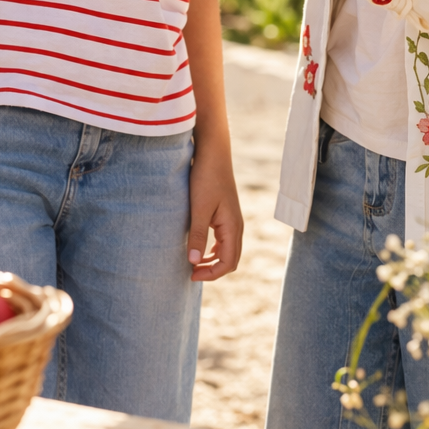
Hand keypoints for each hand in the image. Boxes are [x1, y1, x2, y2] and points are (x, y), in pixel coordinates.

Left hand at [188, 138, 242, 281]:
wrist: (213, 154)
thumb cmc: (205, 179)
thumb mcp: (199, 209)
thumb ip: (198, 236)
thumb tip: (194, 262)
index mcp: (232, 226)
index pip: (228, 262)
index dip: (211, 274)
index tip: (192, 274)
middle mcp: (236, 225)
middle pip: (231, 259)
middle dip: (213, 270)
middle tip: (192, 273)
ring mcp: (232, 220)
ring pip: (228, 250)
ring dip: (213, 260)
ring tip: (194, 263)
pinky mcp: (226, 214)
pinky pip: (224, 239)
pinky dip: (214, 249)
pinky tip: (200, 248)